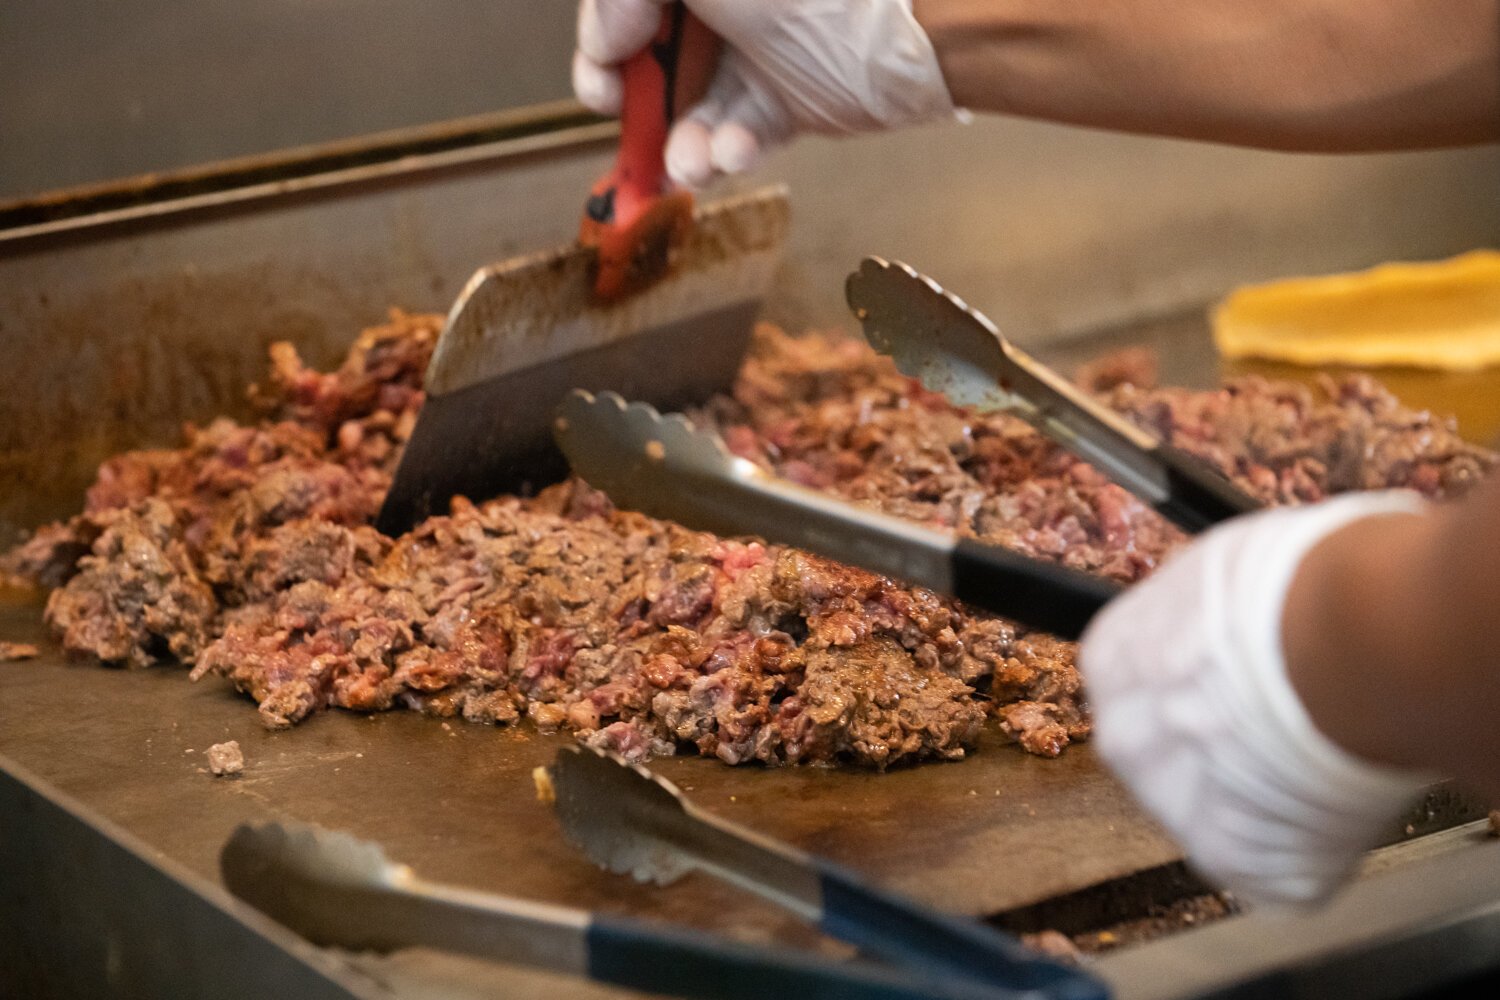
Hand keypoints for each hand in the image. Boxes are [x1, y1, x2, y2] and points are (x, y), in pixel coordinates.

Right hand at [573, 0, 955, 186]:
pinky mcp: (790, 100)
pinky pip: (743, 131)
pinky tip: (734, 152)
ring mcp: (760, 51)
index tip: (605, 76)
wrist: (908, 36)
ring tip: (689, 163)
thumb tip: (607, 38)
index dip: (604, 42)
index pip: (629, 5)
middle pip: (655, 58)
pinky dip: (730, 149)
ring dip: (683, 143)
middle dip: (641, 104)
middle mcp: (729, 3)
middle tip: (632, 128)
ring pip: (696, 106)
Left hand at [1078, 491, 1435, 906]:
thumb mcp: (1226, 566)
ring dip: (1272, 800)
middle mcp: (1125, 741)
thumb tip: (1236, 608)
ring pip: (1227, 816)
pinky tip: (1347, 797)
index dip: (1204, 686)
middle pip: (1173, 755)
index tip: (1249, 681)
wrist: (1353, 642)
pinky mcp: (1241, 864)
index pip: (1142, 685)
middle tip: (1296, 726)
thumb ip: (1207, 610)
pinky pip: (1281, 866)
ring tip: (1333, 756)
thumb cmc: (1296, 583)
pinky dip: (1320, 844)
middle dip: (1229, 749)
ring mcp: (1176, 810)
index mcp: (1113, 661)